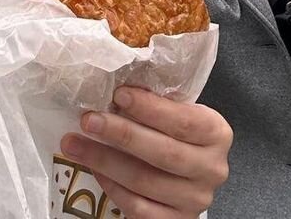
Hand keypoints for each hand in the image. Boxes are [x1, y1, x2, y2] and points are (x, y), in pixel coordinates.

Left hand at [60, 86, 231, 217]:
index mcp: (216, 133)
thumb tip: (113, 84)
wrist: (188, 178)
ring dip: (104, 160)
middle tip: (88, 119)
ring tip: (74, 142)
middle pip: (162, 152)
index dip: (150, 108)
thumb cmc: (177, 135)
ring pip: (144, 180)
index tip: (119, 94)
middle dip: (120, 134)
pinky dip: (111, 186)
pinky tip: (94, 168)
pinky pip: (137, 207)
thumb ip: (159, 103)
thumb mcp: (179, 114)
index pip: (183, 121)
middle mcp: (212, 169)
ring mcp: (195, 200)